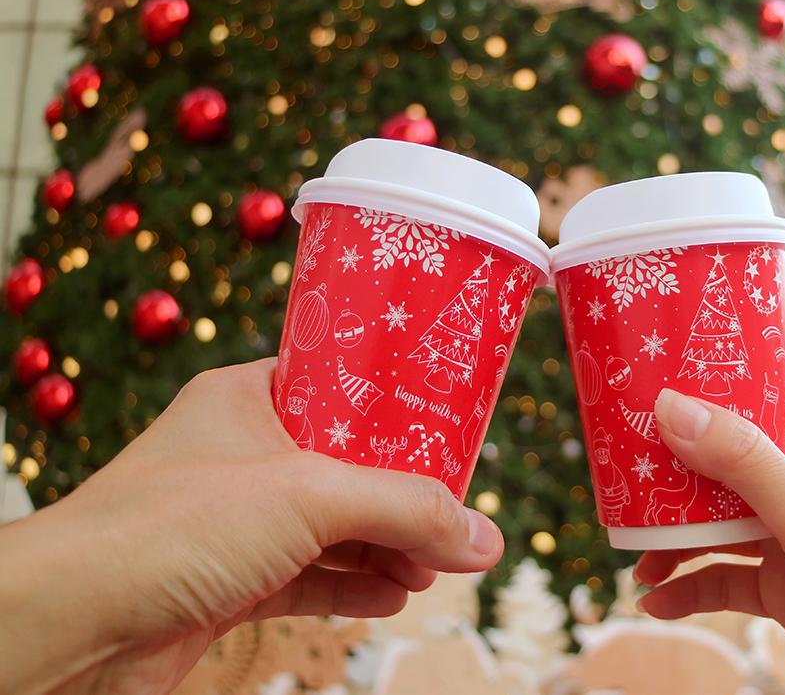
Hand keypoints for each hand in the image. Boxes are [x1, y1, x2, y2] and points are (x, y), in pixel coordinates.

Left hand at [0, 359, 501, 694]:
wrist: (71, 625)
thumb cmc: (170, 527)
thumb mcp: (310, 495)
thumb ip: (405, 510)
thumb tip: (485, 538)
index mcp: (248, 399)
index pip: (339, 387)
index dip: (396, 406)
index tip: (449, 423)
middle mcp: (241, 456)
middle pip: (347, 466)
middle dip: (405, 494)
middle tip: (457, 512)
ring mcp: (235, 523)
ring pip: (333, 527)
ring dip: (387, 546)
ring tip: (439, 564)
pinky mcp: (229, 583)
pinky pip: (310, 576)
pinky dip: (355, 585)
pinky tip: (395, 595)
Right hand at [636, 374, 784, 694]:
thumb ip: (742, 460)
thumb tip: (671, 406)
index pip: (775, 390)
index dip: (727, 374)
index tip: (671, 366)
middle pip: (731, 458)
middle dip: (680, 465)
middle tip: (629, 463)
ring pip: (720, 523)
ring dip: (677, 536)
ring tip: (636, 552)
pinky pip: (725, 579)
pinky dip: (690, 587)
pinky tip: (657, 601)